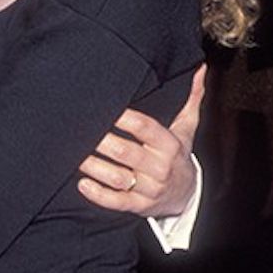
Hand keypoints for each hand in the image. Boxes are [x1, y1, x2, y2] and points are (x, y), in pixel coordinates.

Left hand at [77, 64, 205, 217]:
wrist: (186, 194)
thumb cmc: (178, 154)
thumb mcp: (187, 127)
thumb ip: (190, 97)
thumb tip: (197, 67)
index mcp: (169, 145)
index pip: (145, 128)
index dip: (124, 118)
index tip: (105, 107)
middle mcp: (160, 167)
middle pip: (126, 152)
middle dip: (101, 141)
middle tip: (79, 130)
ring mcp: (149, 189)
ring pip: (118, 177)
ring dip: (94, 167)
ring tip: (74, 155)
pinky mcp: (138, 205)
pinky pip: (117, 202)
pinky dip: (98, 194)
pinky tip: (82, 184)